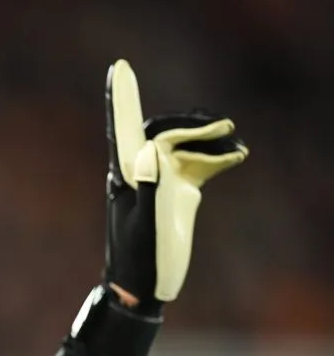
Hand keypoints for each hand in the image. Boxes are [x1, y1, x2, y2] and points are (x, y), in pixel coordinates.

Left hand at [103, 59, 248, 310]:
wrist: (141, 289)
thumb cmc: (139, 261)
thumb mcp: (145, 227)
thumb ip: (148, 188)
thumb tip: (150, 149)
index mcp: (125, 176)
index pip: (122, 129)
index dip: (121, 98)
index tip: (119, 67)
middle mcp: (139, 172)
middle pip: (161, 132)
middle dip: (190, 124)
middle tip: (224, 128)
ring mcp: (159, 182)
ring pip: (181, 146)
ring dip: (207, 139)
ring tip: (235, 142)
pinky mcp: (176, 194)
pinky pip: (196, 165)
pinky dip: (215, 157)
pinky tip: (236, 156)